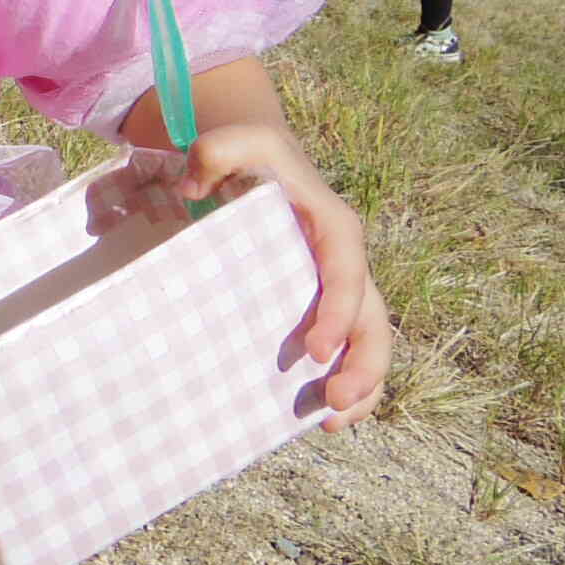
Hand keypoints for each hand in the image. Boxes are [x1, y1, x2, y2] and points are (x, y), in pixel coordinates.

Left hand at [177, 123, 392, 430]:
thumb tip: (193, 182)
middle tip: (336, 404)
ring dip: (361, 385)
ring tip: (332, 422)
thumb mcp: (234, 141)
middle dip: (364, 365)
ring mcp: (335, 291)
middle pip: (372, 318)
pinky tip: (317, 416)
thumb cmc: (247, 158)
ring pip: (366, 342)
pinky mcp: (320, 308)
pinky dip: (341, 383)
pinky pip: (344, 349)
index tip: (318, 350)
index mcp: (334, 229)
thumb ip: (215, 149)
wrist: (255, 166)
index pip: (347, 271)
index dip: (339, 311)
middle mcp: (343, 265)